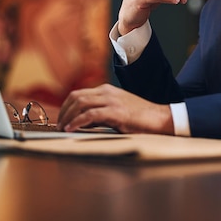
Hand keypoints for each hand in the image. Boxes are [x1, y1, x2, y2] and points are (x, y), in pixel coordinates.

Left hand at [57, 84, 174, 133]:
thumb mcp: (118, 110)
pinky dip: (77, 122)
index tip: (62, 118)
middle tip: (59, 125)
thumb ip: (101, 113)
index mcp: (108, 90)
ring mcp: (112, 101)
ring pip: (80, 104)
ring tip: (63, 128)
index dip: (66, 106)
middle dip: (64, 111)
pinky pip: (89, 115)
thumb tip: (81, 122)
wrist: (160, 118)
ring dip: (68, 117)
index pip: (79, 94)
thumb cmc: (141, 118)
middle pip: (76, 97)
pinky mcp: (115, 112)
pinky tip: (72, 129)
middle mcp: (107, 92)